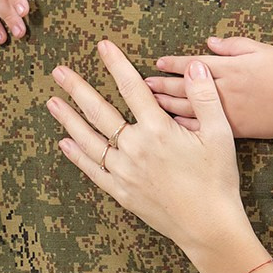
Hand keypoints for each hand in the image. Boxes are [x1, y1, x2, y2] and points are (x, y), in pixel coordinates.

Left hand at [48, 40, 255, 260]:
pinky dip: (78, 156)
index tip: (102, 46)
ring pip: (89, 140)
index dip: (116, 64)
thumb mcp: (220, 134)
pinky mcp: (121, 192)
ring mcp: (124, 172)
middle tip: (59, 72)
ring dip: (69, 120)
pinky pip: (93, 170)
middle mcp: (135, 148)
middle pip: (100, 112)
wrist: (209, 227)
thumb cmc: (218, 179)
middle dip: (78, 88)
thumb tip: (194, 66)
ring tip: (52, 102)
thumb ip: (204, 97)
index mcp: (158, 131)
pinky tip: (66, 143)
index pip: (132, 88)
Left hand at [149, 36, 272, 140]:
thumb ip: (234, 45)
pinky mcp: (233, 131)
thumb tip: (210, 43)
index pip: (192, 66)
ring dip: (165, 106)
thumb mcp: (262, 50)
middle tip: (142, 85)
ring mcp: (226, 114)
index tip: (157, 63)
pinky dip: (183, 129)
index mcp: (228, 70)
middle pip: (183, 89)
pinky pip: (202, 131)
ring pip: (188, 111)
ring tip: (147, 105)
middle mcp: (223, 92)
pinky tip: (169, 129)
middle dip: (160, 86)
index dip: (173, 64)